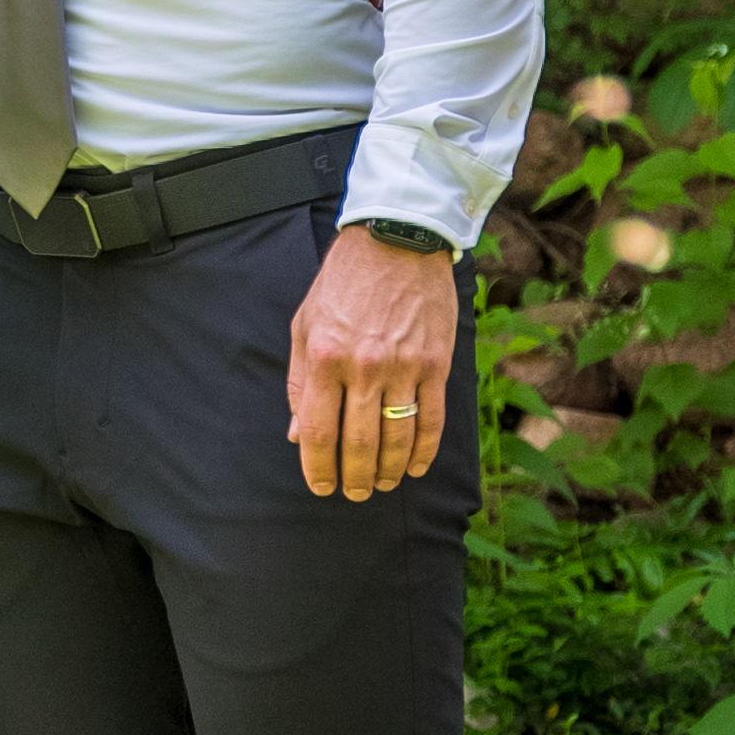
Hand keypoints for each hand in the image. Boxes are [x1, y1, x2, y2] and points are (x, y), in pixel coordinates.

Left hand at [285, 227, 458, 501]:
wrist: (396, 241)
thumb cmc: (343, 283)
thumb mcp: (305, 325)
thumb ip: (301, 383)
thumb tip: (298, 434)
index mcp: (325, 357)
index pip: (319, 431)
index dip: (318, 468)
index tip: (321, 487)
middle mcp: (364, 367)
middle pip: (359, 442)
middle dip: (356, 477)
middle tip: (355, 494)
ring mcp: (404, 366)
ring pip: (399, 437)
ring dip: (391, 469)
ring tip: (384, 484)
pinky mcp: (436, 363)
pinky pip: (433, 418)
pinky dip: (425, 449)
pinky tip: (416, 466)